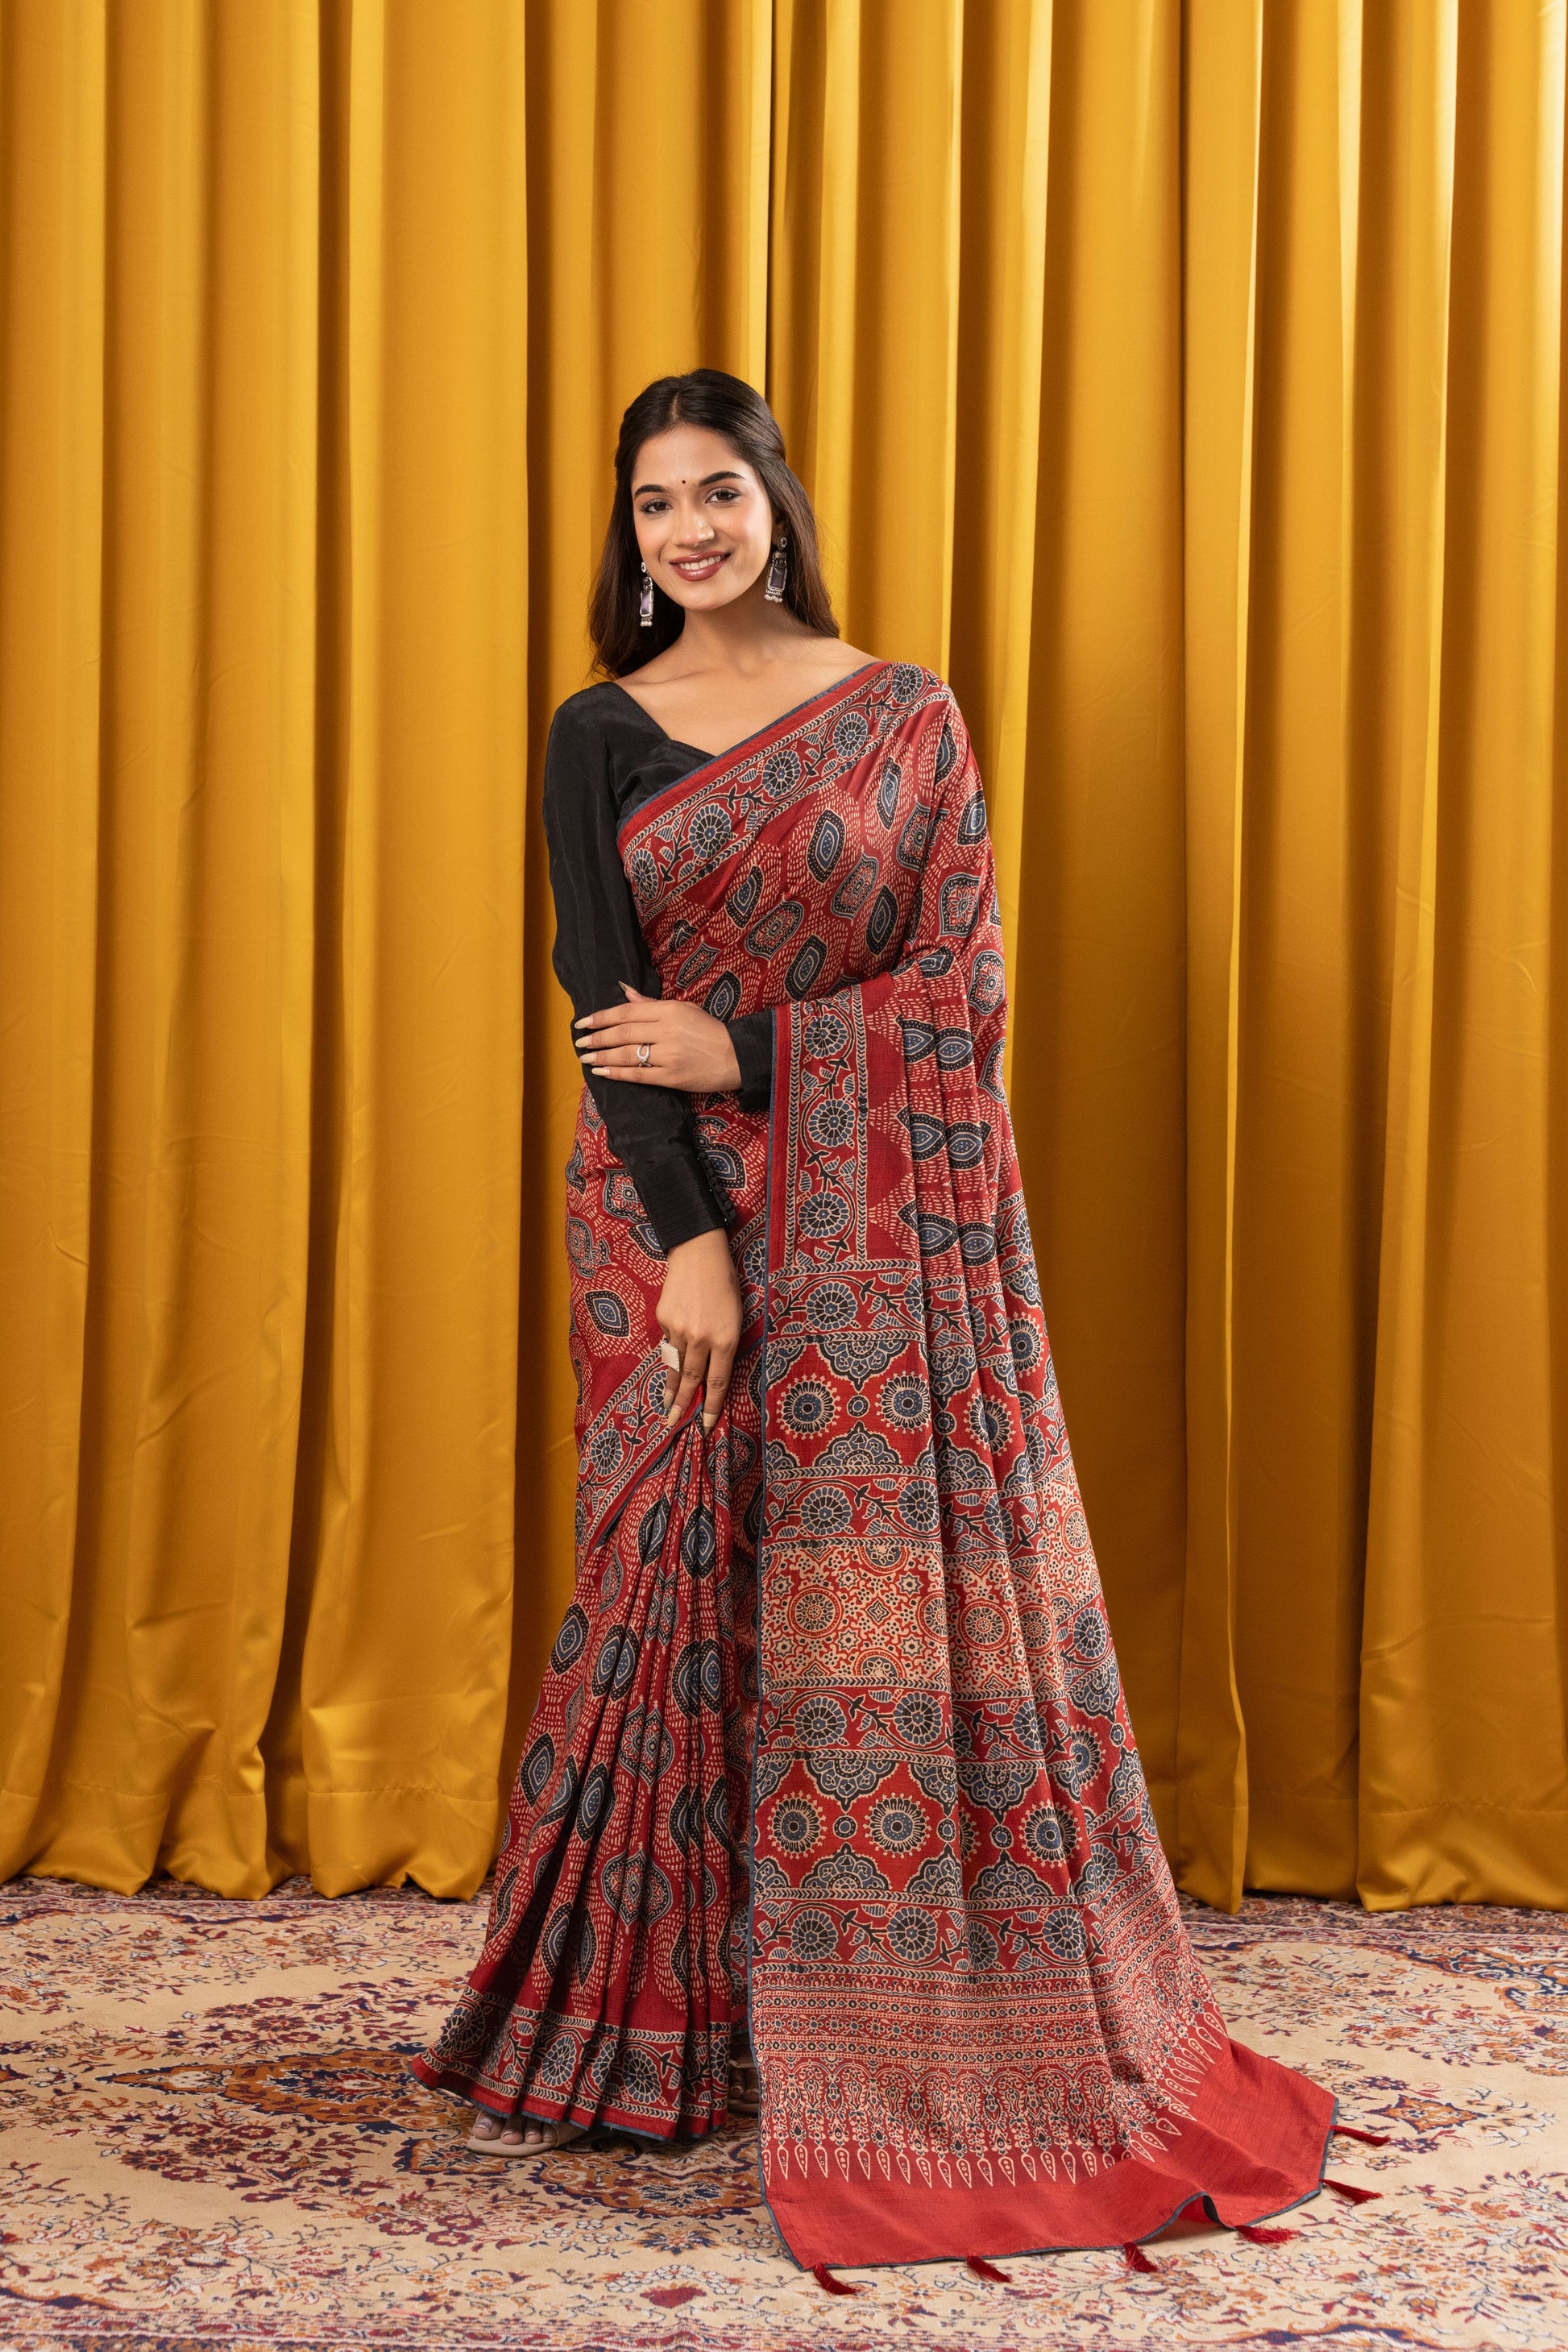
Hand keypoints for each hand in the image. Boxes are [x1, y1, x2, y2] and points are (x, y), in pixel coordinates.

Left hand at [576, 984, 741, 1091]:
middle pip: (623, 1033)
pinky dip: (617, 1074)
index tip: (583, 1022)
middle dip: (597, 1038)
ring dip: (602, 1057)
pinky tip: (602, 1072)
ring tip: (585, 1058)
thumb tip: (624, 992)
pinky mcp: (671, 1077)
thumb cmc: (709, 1030)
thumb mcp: (684, 1008)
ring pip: (626, 1055)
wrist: (735, 1057)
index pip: (627, 1012)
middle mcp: (667, 1031)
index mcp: (669, 1011)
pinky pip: (638, 1076)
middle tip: (579, 1042)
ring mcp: (669, 1056)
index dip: (601, 1017)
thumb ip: (651, 1004)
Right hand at [658, 1228, 741, 1432]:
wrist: (699, 1253)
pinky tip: (669, 1367)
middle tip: (675, 1425)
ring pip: (675, 1366)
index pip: (717, 1382)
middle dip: (685, 1406)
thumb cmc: (726, 1284)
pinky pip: (668, 1344)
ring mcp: (680, 1329)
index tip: (704, 1425)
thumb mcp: (737, 1316)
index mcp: (726, 1339)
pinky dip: (670, 1357)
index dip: (711, 1406)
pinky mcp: (664, 1320)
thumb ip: (726, 1346)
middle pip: (692, 1380)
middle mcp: (702, 1338)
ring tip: (667, 1406)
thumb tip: (711, 1373)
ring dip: (672, 1389)